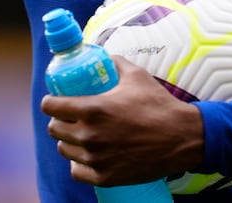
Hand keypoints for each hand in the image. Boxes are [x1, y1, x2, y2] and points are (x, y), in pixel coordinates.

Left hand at [41, 56, 204, 186]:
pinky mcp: (105, 177)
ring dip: (69, 141)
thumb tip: (101, 55)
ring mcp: (96, 158)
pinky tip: (88, 155)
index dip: (51, 101)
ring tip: (81, 135)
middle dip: (59, 120)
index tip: (55, 101)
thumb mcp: (135, 76)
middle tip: (71, 117)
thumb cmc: (158, 105)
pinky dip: (79, 163)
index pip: (50, 106)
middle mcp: (89, 135)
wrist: (181, 138)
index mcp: (92, 109)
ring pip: (64, 150)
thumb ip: (114, 63)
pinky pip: (77, 171)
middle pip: (54, 129)